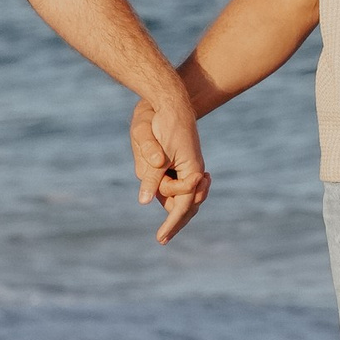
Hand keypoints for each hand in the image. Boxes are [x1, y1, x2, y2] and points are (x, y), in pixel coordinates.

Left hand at [130, 85, 209, 243]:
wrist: (170, 101)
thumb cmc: (163, 123)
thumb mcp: (153, 150)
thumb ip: (152, 177)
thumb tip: (145, 200)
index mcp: (192, 170)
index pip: (183, 204)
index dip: (172, 223)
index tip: (160, 238)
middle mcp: (194, 171)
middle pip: (188, 205)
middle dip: (176, 221)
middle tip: (162, 239)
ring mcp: (189, 168)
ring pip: (184, 198)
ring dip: (176, 210)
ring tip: (165, 228)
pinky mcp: (182, 164)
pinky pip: (179, 187)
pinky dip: (174, 197)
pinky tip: (167, 204)